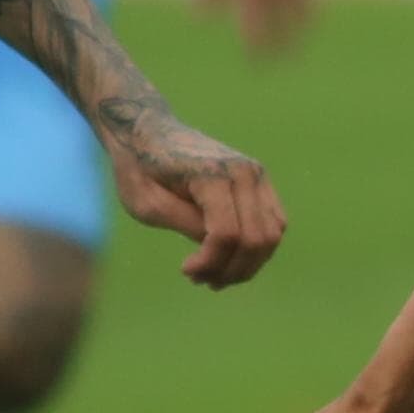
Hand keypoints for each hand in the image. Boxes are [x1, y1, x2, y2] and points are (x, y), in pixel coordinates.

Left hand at [103, 108, 285, 287]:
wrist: (147, 133)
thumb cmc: (140, 169)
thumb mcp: (147, 204)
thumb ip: (185, 224)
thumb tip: (220, 248)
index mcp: (212, 174)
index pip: (227, 234)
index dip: (210, 262)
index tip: (185, 271)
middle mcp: (244, 171)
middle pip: (256, 239)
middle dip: (231, 270)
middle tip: (200, 280)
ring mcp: (257, 175)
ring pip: (270, 236)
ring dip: (246, 264)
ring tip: (213, 274)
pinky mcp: (260, 182)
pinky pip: (273, 225)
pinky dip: (255, 250)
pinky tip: (227, 258)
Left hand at [197, 0, 309, 56]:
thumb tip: (205, 19)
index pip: (250, 17)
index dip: (255, 42)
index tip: (256, 60)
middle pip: (275, 14)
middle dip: (279, 41)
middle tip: (282, 61)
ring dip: (299, 26)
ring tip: (300, 46)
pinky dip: (306, 2)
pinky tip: (309, 18)